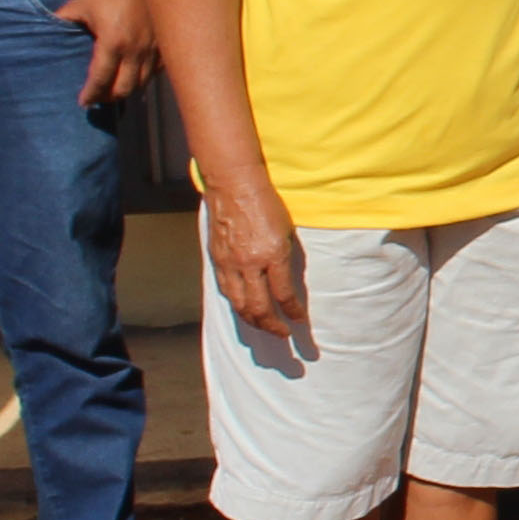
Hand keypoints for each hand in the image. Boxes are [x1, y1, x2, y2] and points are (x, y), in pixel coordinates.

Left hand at [60, 0, 156, 105]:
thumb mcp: (81, 4)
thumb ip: (63, 21)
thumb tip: (45, 32)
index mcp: (112, 42)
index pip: (100, 79)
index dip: (90, 94)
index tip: (83, 101)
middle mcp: (135, 50)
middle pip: (123, 89)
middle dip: (108, 97)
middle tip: (98, 97)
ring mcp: (152, 49)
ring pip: (141, 84)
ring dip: (126, 90)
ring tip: (114, 89)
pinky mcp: (164, 45)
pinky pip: (156, 72)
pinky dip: (144, 78)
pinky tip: (134, 75)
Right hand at [203, 181, 309, 340]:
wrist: (234, 184)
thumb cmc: (265, 202)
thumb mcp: (285, 230)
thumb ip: (285, 257)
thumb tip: (288, 282)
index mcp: (272, 255)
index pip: (284, 295)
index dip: (294, 312)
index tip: (301, 321)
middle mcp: (249, 263)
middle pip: (260, 308)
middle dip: (273, 326)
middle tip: (284, 335)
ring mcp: (230, 263)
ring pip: (240, 304)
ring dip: (254, 321)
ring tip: (265, 327)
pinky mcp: (217, 259)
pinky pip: (226, 291)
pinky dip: (237, 304)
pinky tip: (244, 309)